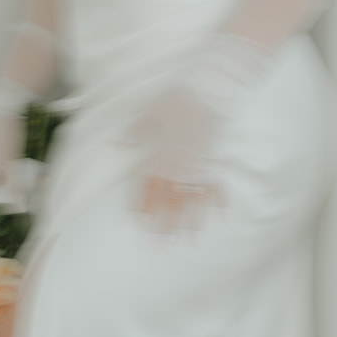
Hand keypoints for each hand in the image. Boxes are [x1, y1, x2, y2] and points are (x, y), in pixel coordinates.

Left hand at [120, 83, 226, 237]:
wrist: (212, 88)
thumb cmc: (178, 99)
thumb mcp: (149, 113)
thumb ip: (135, 133)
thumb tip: (116, 144)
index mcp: (161, 156)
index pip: (148, 188)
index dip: (143, 207)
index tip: (139, 226)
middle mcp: (180, 167)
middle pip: (170, 202)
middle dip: (165, 226)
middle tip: (161, 248)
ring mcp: (200, 167)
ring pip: (193, 201)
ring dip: (190, 223)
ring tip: (187, 242)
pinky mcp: (216, 161)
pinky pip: (217, 186)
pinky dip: (219, 203)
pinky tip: (220, 218)